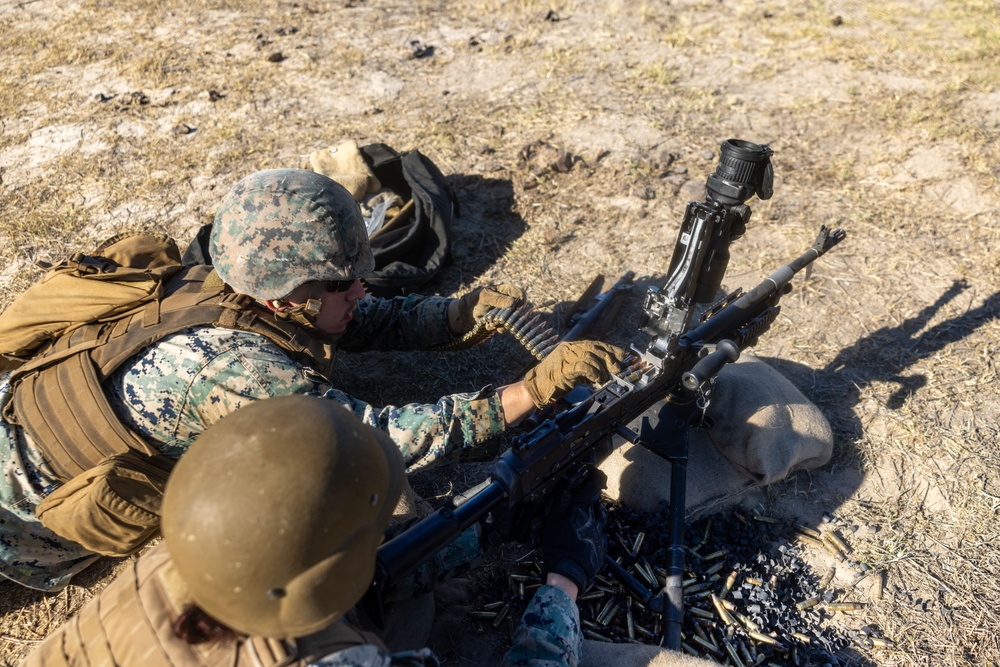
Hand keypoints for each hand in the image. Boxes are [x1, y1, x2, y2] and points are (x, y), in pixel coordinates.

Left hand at [451, 284, 525, 333]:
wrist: (465, 313)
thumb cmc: (475, 300)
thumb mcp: (485, 297)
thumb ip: (498, 299)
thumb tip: (513, 302)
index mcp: (506, 290)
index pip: (521, 294)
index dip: (520, 302)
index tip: (512, 308)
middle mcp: (509, 301)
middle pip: (518, 310)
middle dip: (507, 316)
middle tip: (497, 318)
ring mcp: (506, 312)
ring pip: (512, 320)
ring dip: (500, 323)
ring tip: (489, 322)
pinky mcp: (502, 322)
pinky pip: (505, 327)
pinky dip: (497, 328)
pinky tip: (488, 325)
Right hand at [522, 340, 624, 408]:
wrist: (535, 387)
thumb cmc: (552, 380)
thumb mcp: (572, 369)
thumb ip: (585, 365)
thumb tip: (605, 368)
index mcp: (570, 347)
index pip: (595, 343)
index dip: (610, 349)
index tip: (621, 356)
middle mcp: (568, 349)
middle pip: (595, 348)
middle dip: (609, 358)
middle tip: (617, 369)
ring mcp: (565, 358)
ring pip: (590, 356)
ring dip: (601, 368)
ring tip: (604, 378)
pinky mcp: (564, 369)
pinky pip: (583, 367)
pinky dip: (593, 373)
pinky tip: (597, 379)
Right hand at [542, 470, 607, 592]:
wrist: (570, 573)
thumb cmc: (558, 546)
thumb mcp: (553, 523)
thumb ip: (560, 505)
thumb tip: (566, 490)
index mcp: (581, 511)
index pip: (591, 489)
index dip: (594, 479)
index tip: (595, 472)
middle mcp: (594, 519)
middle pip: (596, 503)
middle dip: (592, 497)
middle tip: (586, 495)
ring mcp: (600, 533)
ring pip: (601, 517)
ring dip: (596, 512)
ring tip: (589, 512)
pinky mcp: (602, 546)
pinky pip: (601, 532)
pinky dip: (595, 529)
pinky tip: (588, 533)